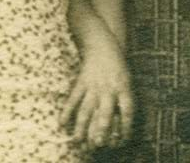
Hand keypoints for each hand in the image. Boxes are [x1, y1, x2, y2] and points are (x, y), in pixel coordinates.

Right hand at [60, 31, 133, 151]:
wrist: (102, 44)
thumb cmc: (117, 65)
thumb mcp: (127, 80)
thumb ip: (125, 100)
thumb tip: (121, 124)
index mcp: (124, 87)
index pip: (127, 111)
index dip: (126, 127)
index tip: (122, 141)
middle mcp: (109, 88)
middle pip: (105, 112)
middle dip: (100, 130)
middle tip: (97, 145)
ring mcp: (93, 86)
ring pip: (86, 109)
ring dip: (81, 126)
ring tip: (77, 141)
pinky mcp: (81, 82)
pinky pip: (73, 99)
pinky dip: (66, 112)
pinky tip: (61, 124)